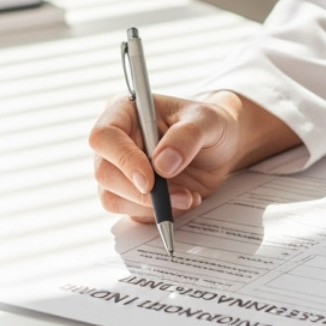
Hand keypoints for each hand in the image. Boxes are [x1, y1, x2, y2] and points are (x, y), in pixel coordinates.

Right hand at [88, 91, 299, 222]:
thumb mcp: (208, 122)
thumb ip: (187, 137)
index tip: (150, 179)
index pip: (104, 136)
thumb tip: (162, 164)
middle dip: (141, 192)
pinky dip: (158, 213)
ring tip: (188, 196)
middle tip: (180, 194)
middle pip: (104, 172)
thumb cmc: (210, 124)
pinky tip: (184, 199)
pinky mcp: (130, 193)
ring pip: (113, 198)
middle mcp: (116, 141)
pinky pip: (131, 212)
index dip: (123, 160)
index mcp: (126, 111)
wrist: (221, 146)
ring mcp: (119, 169)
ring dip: (151, 206)